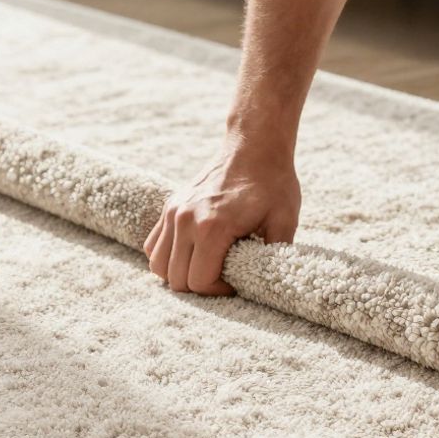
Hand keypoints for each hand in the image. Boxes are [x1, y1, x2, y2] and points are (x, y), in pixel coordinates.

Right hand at [145, 137, 300, 295]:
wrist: (254, 146)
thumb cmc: (272, 183)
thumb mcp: (285, 221)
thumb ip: (276, 256)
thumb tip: (272, 283)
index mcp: (213, 227)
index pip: (199, 282)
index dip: (218, 291)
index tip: (236, 282)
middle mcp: (185, 220)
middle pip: (175, 278)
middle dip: (199, 287)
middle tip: (223, 277)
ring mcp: (173, 212)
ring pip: (158, 265)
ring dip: (180, 273)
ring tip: (206, 267)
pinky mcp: (170, 206)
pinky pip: (153, 245)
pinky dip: (167, 256)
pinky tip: (192, 253)